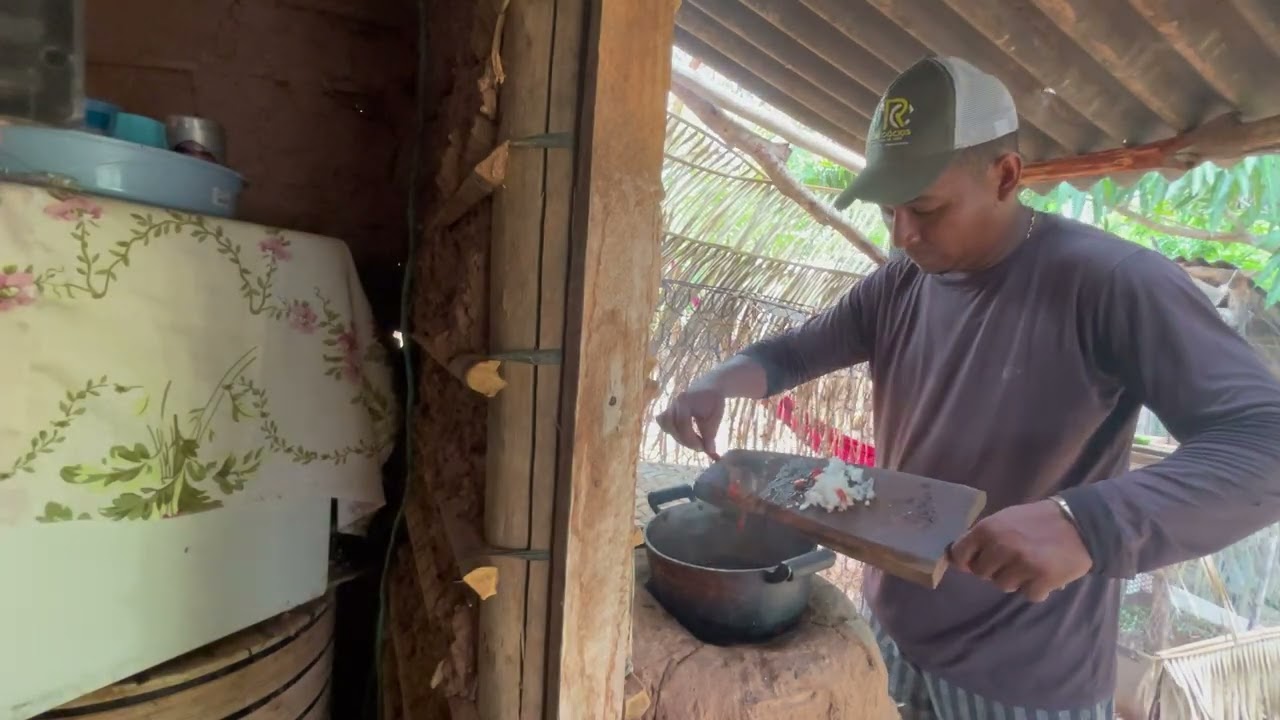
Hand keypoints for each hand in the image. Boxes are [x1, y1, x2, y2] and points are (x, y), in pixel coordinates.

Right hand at [655, 383, 725, 459]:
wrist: (708, 388)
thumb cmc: (714, 401)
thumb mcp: (716, 417)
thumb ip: (710, 434)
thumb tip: (709, 452)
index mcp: (685, 400)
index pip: (683, 423)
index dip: (691, 438)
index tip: (703, 448)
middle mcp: (674, 403)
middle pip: (671, 426)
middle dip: (685, 440)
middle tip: (700, 447)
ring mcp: (670, 407)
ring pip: (666, 426)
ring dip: (679, 437)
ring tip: (694, 441)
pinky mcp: (668, 412)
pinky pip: (665, 425)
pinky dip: (674, 433)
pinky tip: (688, 437)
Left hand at [948, 500, 1092, 601]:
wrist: (1080, 522)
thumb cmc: (1038, 520)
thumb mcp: (1005, 519)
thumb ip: (983, 537)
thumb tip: (958, 558)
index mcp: (988, 529)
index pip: (959, 554)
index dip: (966, 560)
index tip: (976, 561)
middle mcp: (1001, 546)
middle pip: (981, 574)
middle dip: (994, 569)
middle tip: (1013, 558)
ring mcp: (1021, 564)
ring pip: (1003, 586)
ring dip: (1016, 579)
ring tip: (1031, 564)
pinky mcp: (1041, 580)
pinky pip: (1028, 595)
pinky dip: (1036, 588)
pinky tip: (1045, 573)